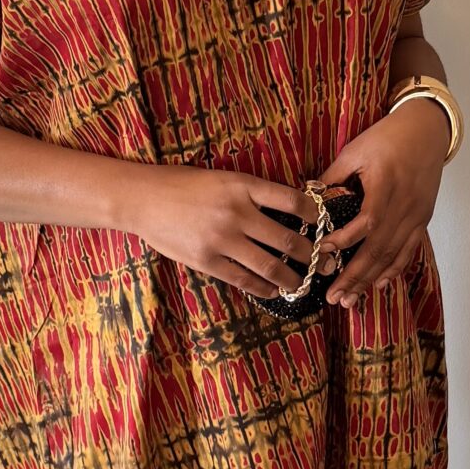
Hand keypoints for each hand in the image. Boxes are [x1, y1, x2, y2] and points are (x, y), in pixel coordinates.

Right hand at [129, 164, 323, 302]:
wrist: (142, 199)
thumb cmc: (182, 185)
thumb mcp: (222, 178)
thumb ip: (251, 193)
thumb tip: (286, 211)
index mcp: (242, 186)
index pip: (291, 201)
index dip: (315, 215)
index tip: (325, 224)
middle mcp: (236, 212)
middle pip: (287, 239)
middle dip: (312, 255)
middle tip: (327, 263)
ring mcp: (222, 239)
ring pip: (269, 265)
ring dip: (292, 278)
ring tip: (304, 283)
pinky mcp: (207, 261)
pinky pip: (244, 279)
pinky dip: (263, 287)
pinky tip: (273, 290)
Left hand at [317, 100, 450, 307]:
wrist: (427, 130)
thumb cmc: (389, 136)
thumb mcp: (355, 150)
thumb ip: (333, 176)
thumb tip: (307, 196)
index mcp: (385, 186)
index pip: (366, 222)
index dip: (345, 241)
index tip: (322, 253)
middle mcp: (404, 206)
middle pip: (379, 249)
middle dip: (355, 277)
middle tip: (334, 297)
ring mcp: (416, 216)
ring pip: (393, 256)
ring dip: (370, 280)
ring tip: (350, 300)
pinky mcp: (422, 219)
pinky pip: (408, 251)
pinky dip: (394, 270)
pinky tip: (379, 285)